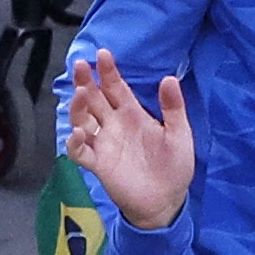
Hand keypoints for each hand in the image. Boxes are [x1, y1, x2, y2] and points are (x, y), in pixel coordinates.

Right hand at [60, 55, 194, 227]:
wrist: (167, 201)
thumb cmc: (174, 166)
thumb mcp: (179, 134)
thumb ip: (174, 107)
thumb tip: (170, 78)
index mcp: (132, 114)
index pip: (115, 87)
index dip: (107, 71)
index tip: (102, 54)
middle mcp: (114, 125)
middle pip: (94, 98)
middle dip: (85, 81)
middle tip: (79, 65)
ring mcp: (104, 144)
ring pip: (82, 120)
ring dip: (78, 107)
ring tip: (80, 95)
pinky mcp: (98, 164)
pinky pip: (80, 152)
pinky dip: (75, 142)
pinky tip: (79, 133)